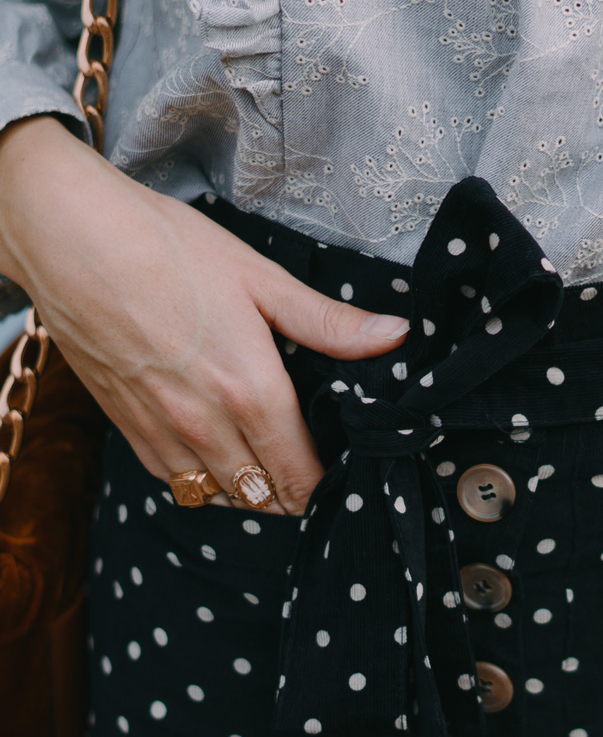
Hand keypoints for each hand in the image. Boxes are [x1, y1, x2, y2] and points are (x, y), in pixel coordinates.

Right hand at [0, 118, 407, 514]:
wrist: (72, 239)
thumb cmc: (168, 248)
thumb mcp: (261, 278)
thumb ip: (330, 323)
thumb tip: (396, 335)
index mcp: (251, 390)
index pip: (300, 475)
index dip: (326, 485)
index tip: (341, 472)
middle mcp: (206, 424)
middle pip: (263, 496)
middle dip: (292, 492)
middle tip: (311, 471)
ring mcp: (162, 431)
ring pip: (218, 497)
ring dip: (248, 492)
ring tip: (269, 468)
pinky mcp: (127, 427)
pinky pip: (174, 482)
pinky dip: (201, 481)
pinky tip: (217, 457)